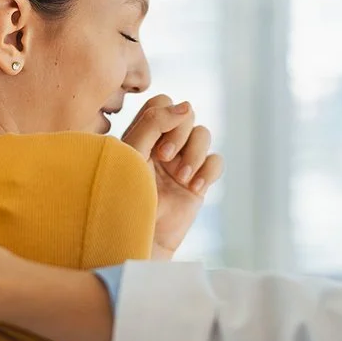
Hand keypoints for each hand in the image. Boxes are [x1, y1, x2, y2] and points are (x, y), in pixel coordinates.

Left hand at [122, 95, 223, 258]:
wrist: (136, 238)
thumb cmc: (124, 197)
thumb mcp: (132, 154)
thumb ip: (154, 123)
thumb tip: (186, 106)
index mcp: (140, 135)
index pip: (161, 103)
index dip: (165, 114)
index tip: (156, 140)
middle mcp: (162, 145)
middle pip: (186, 115)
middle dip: (179, 134)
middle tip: (164, 159)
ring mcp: (182, 163)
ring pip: (204, 134)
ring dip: (195, 153)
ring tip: (181, 178)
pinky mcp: (198, 183)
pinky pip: (216, 161)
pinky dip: (209, 170)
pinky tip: (194, 187)